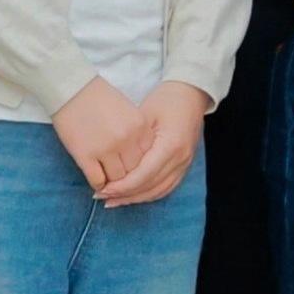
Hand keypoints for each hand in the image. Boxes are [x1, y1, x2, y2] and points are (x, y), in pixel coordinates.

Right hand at [54, 79, 150, 196]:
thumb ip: (137, 134)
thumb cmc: (100, 98)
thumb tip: (139, 159)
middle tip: (119, 177)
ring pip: (117, 179)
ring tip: (107, 178)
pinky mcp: (85, 155)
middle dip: (127, 175)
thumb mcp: (128, 112)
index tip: (131, 166)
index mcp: (140, 127)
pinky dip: (97, 184)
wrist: (72, 89)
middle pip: (134, 171)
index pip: (148, 158)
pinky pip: (97, 180)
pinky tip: (95, 179)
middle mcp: (126, 139)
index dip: (139, 165)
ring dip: (112, 181)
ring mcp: (106, 148)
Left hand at [100, 85, 208, 205]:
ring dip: (136, 198)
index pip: (143, 176)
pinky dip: (149, 194)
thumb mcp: (144, 114)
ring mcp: (185, 163)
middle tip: (102, 197)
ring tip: (114, 201)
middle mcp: (180, 159)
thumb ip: (132, 141)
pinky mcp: (185, 164)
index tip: (102, 189)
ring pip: (159, 191)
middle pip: (150, 187)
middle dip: (125, 195)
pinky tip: (133, 196)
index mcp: (171, 146)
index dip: (122, 187)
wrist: (191, 92)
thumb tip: (113, 165)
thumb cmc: (165, 98)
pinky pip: (167, 187)